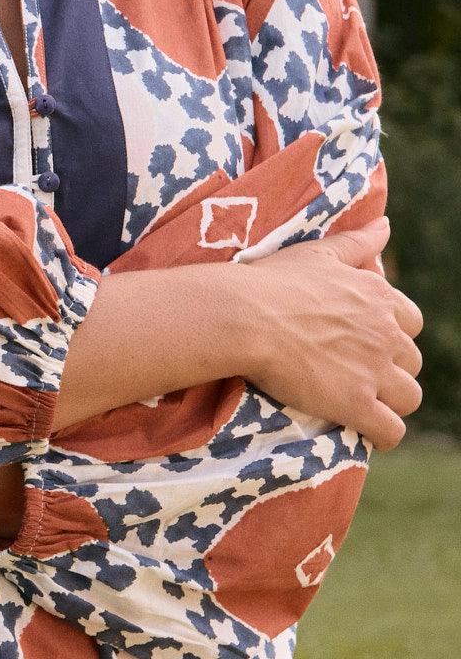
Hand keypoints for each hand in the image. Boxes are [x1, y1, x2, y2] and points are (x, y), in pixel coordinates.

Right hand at [241, 218, 421, 448]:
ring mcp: (373, 370)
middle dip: (391, 369)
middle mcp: (385, 333)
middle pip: (411, 362)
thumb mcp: (319, 253)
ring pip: (408, 397)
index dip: (392, 335)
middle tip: (358, 374)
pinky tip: (366, 431)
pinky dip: (383, 434)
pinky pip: (391, 430)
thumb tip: (386, 224)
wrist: (246, 317)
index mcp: (379, 297)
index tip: (367, 342)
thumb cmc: (274, 281)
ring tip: (364, 404)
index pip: (411, 323)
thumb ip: (358, 242)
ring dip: (391, 403)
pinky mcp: (357, 403)